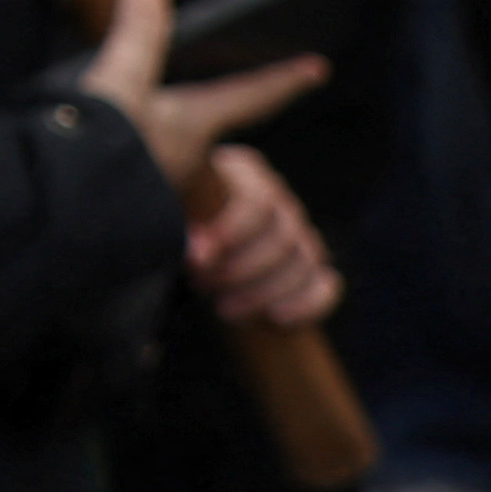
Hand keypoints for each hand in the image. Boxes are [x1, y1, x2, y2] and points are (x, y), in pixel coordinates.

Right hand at [76, 0, 327, 196]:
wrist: (69, 215)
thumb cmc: (104, 150)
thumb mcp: (119, 80)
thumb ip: (136, 29)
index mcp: (193, 125)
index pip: (249, 95)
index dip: (282, 79)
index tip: (317, 68)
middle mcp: (185, 159)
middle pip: (213, 129)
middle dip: (222, 113)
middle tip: (239, 96)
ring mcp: (160, 190)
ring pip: (178, 160)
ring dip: (171, 147)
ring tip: (155, 134)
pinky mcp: (131, 212)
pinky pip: (147, 190)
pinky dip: (139, 178)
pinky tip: (119, 174)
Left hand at [184, 140, 341, 329]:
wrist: (180, 243)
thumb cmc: (167, 218)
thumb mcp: (164, 204)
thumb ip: (177, 213)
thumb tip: (194, 249)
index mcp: (243, 172)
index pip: (257, 203)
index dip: (230, 233)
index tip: (195, 260)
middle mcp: (278, 197)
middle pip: (283, 236)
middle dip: (242, 270)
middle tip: (202, 286)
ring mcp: (298, 230)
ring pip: (305, 259)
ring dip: (265, 292)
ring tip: (223, 309)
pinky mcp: (308, 264)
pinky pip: (326, 282)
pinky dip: (309, 302)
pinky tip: (278, 319)